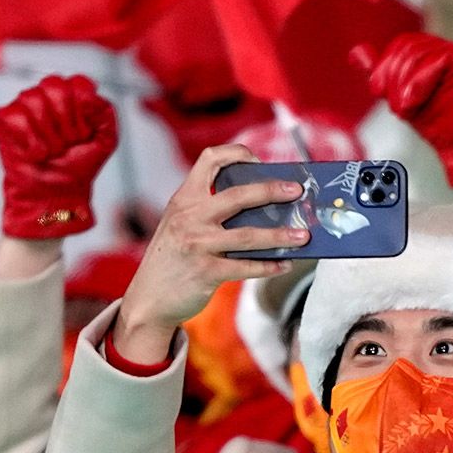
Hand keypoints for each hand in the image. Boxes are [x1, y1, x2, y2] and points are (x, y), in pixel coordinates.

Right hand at [0, 75, 118, 240]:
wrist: (57, 192)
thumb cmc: (79, 164)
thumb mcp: (106, 140)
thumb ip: (105, 112)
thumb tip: (88, 96)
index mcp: (72, 94)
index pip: (79, 83)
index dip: (84, 109)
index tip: (84, 132)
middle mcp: (46, 94)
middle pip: (55, 87)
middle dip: (66, 122)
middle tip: (67, 143)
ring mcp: (24, 106)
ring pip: (33, 99)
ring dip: (49, 134)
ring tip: (52, 150)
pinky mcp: (4, 121)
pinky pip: (15, 116)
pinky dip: (30, 141)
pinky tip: (35, 153)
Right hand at [112, 145, 302, 365]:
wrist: (149, 297)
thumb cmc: (174, 256)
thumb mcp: (181, 223)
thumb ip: (209, 209)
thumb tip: (263, 204)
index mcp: (184, 198)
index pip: (209, 160)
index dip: (236, 154)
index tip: (259, 161)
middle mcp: (189, 217)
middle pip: (237, 195)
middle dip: (271, 191)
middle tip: (297, 191)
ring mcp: (197, 244)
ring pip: (248, 236)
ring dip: (280, 236)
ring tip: (304, 236)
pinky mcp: (206, 272)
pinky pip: (246, 267)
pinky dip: (269, 266)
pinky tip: (285, 264)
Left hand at [351, 32, 452, 186]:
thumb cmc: (441, 127)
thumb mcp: (403, 98)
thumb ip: (384, 76)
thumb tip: (356, 53)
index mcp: (433, 55)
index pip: (402, 45)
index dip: (385, 67)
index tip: (380, 92)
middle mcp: (447, 50)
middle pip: (406, 46)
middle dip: (393, 78)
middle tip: (402, 106)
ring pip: (416, 52)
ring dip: (404, 85)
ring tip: (411, 107)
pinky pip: (434, 60)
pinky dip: (418, 83)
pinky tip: (416, 100)